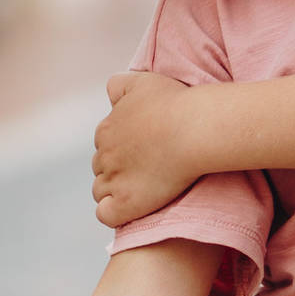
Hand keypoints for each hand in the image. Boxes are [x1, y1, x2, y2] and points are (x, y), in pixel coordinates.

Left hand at [93, 72, 199, 227]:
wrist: (193, 130)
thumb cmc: (175, 104)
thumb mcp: (143, 81)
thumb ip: (120, 85)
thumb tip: (110, 97)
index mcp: (107, 128)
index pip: (104, 142)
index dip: (122, 148)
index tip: (145, 150)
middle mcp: (104, 154)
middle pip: (101, 167)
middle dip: (118, 169)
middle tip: (147, 170)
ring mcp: (113, 180)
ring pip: (100, 190)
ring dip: (115, 191)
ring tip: (142, 190)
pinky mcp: (125, 203)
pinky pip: (105, 214)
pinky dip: (113, 212)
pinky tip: (130, 208)